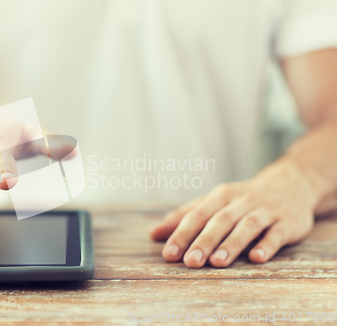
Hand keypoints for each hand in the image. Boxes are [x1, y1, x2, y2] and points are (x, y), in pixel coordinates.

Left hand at [150, 161, 319, 267]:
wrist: (291, 184)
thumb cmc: (242, 199)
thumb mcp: (214, 202)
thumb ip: (185, 216)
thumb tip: (154, 234)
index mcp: (220, 196)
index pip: (197, 215)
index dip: (182, 234)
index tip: (168, 254)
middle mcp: (241, 201)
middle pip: (220, 220)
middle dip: (204, 241)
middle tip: (190, 261)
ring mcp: (265, 211)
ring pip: (247, 226)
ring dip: (232, 243)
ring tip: (217, 262)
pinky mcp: (287, 222)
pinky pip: (276, 233)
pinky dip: (266, 245)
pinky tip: (256, 258)